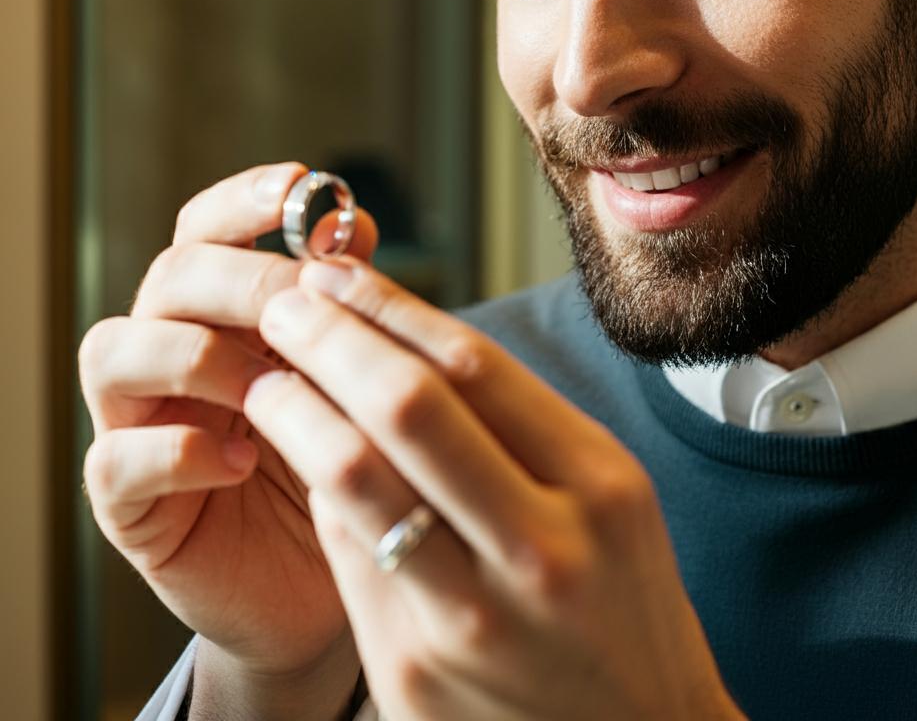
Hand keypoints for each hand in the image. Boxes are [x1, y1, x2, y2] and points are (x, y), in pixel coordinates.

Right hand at [78, 164, 377, 695]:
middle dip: (238, 278)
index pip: (208, 230)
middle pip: (169, 277)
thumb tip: (351, 226)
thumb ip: (342, 305)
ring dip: (195, 355)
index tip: (302, 187)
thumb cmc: (339, 461)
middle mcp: (169, 352)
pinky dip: (176, 450)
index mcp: (222, 313)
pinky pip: (115, 460)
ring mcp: (138, 422)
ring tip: (266, 387)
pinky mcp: (127, 502)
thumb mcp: (349, 377)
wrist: (325, 581)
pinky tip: (239, 460)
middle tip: (300, 302)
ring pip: (115, 350)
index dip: (246, 202)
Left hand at [244, 259, 744, 720]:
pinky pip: (347, 551)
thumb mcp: (605, 496)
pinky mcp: (413, 672)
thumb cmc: (619, 599)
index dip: (391, 306)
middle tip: (286, 299)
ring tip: (267, 373)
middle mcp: (540, 549)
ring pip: (354, 477)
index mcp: (598, 485)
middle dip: (330, 337)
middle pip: (408, 406)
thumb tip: (396, 344)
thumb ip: (516, 425)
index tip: (339, 272)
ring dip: (294, 407)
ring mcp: (472, 619)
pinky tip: (300, 451)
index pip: (474, 365)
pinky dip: (319, 486)